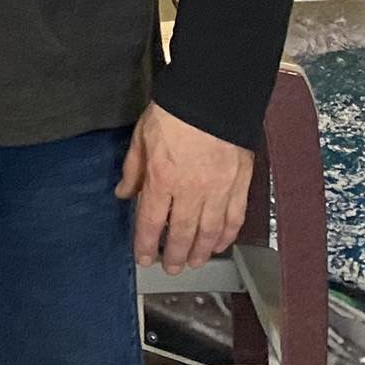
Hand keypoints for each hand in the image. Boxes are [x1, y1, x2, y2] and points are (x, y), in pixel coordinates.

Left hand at [114, 102, 252, 275]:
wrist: (211, 96)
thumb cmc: (173, 112)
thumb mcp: (141, 137)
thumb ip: (133, 169)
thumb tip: (124, 193)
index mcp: (162, 178)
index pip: (152, 222)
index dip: (147, 244)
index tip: (144, 258)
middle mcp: (191, 190)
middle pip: (183, 233)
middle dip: (175, 255)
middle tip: (171, 268)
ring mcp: (219, 189)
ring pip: (211, 231)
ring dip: (202, 251)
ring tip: (195, 262)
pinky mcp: (240, 183)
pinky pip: (235, 217)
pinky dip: (228, 235)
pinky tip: (221, 243)